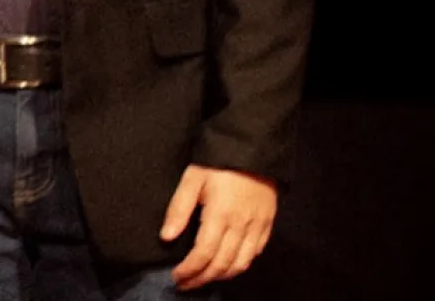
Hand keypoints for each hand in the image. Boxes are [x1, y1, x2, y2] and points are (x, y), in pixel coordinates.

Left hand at [160, 165, 278, 288]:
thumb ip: (178, 209)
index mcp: (220, 215)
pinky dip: (240, 265)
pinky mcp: (268, 225)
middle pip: (222, 264)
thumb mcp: (192, 179)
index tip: (176, 277)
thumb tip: (166, 237)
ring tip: (203, 278)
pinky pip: (255, 253)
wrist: (253, 149)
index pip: (204, 253)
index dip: (190, 270)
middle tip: (185, 284)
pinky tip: (227, 266)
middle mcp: (241, 226)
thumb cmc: (217, 163)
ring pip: (241, 263)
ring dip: (221, 276)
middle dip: (202, 278)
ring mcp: (257, 227)